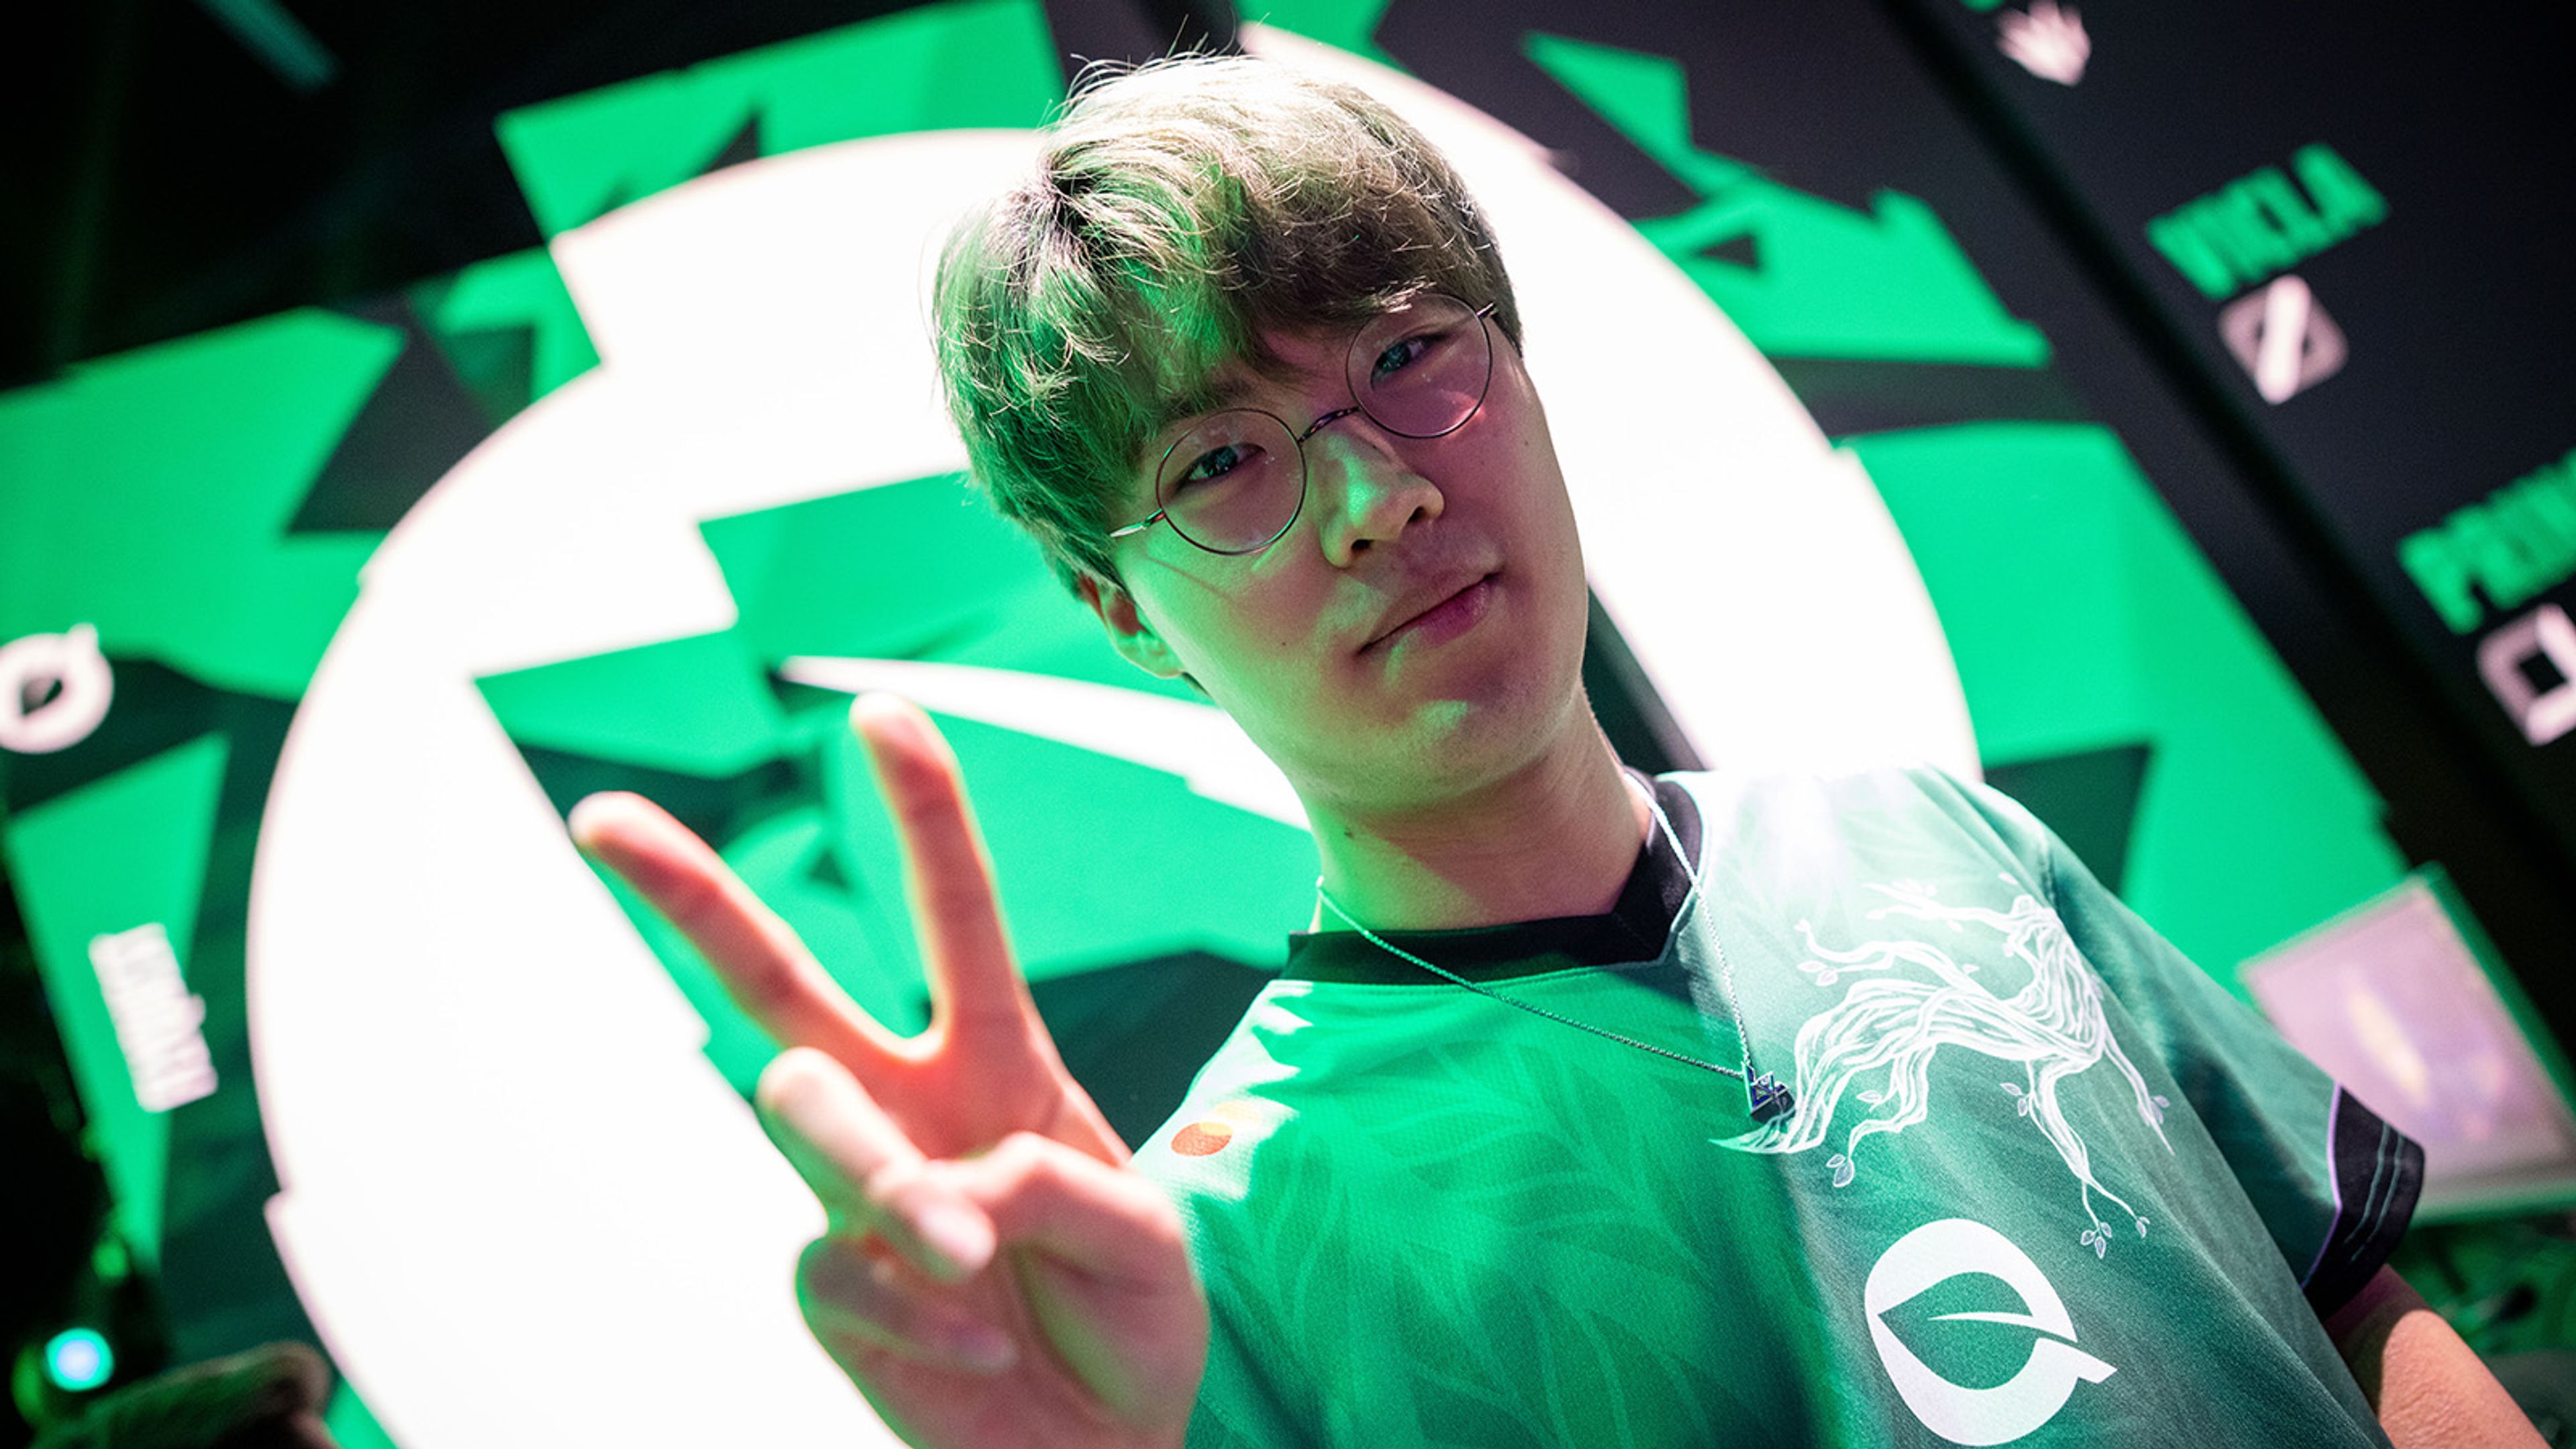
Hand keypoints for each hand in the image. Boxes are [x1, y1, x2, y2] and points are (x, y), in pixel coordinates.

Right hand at [571, 694, 1208, 1447]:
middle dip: (688, 891)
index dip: (923, 817)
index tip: (882, 710)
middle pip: (777, 980)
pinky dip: (920, 1313)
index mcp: (998, 1064)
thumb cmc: (1126, 1322)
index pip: (954, 920)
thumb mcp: (1146, 1241)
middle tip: (601, 815)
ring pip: (804, 1117)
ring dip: (894, 1185)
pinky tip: (981, 1350)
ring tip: (970, 1255)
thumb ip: (1062, 1186)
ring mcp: (855, 1194)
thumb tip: (949, 1180)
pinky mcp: (829, 1289)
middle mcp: (908, 1108)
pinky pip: (838, 1270)